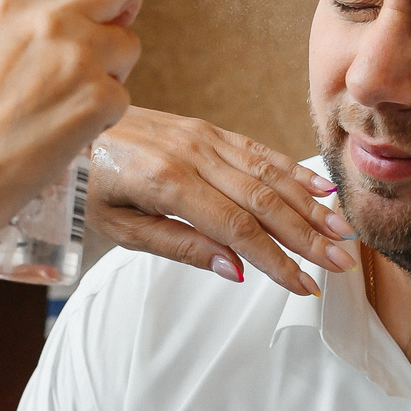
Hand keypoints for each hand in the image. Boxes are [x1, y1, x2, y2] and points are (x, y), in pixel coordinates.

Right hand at [0, 0, 142, 236]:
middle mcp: (47, 16)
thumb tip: (49, 19)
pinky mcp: (99, 100)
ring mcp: (77, 57)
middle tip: (114, 21)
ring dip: (112, 69)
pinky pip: (123, 95)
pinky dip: (103, 115)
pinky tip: (69, 130)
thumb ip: (14, 19)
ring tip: (72, 99)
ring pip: (128, 43)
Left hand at [90, 109, 354, 296]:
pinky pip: (255, 150)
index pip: (237, 228)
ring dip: (309, 205)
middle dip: (307, 236)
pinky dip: (291, 168)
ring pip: (268, 173)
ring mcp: (200, 136)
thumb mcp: (120, 227)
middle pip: (263, 200)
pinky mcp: (204, 128)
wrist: (68, 125)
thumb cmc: (85, 184)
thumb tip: (237, 270)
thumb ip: (181, 247)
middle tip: (341, 264)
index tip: (305, 285)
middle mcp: (190, 153)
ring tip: (342, 231)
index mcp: (166, 182)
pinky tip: (320, 187)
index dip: (276, 260)